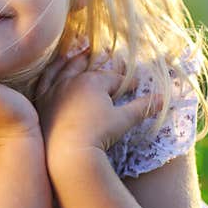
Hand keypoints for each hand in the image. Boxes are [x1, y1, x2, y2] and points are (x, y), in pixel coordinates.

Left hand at [33, 47, 162, 154]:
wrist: (66, 153)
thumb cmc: (98, 135)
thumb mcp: (124, 120)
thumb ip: (143, 107)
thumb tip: (165, 98)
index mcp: (94, 82)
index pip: (114, 78)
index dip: (127, 82)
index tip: (136, 85)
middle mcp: (72, 80)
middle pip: (88, 67)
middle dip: (99, 63)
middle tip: (106, 56)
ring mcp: (54, 89)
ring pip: (64, 68)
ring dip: (73, 60)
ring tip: (79, 54)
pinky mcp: (42, 101)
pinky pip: (45, 81)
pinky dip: (51, 72)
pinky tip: (53, 69)